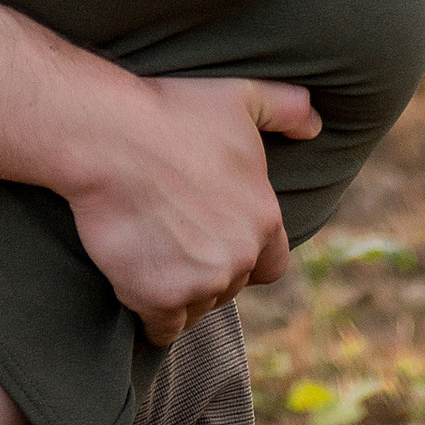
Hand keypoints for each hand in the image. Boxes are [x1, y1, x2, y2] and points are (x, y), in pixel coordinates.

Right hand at [64, 72, 320, 348]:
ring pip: (197, 308)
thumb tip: (316, 126)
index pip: (272, 264)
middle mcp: (239, 257)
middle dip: (209, 269)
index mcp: (263, 218)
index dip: (247, 255)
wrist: (108, 135)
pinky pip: (162, 328)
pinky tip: (137, 287)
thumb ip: (286, 109)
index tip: (217, 239)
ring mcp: (199, 282)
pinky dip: (152, 316)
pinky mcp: (157, 298)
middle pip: (231, 285)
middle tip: (175, 239)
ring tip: (154, 259)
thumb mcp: (240, 96)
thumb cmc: (170, 111)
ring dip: (181, 293)